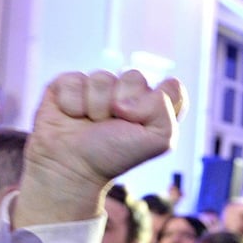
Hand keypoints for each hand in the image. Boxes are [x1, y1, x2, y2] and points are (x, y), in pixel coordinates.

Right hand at [15, 70, 185, 226]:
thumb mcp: (158, 140)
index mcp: (154, 106)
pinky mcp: (69, 84)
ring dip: (97, 107)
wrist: (71, 166)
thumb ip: (163, 110)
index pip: (173, 87)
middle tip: (114, 124)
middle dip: (125, 104)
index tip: (146, 123)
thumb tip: (128, 97)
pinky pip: (75, 79)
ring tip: (92, 123)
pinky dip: (73, 103)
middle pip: (135, 76)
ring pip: (103, 77)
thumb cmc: (116, 155)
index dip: (161, 101)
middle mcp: (128, 93)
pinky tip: (73, 116)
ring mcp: (98, 87)